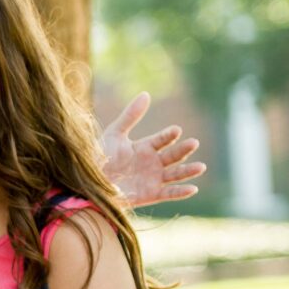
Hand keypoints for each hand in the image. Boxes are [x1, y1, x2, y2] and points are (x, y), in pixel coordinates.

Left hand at [101, 92, 206, 206]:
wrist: (86, 183)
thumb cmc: (98, 158)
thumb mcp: (114, 135)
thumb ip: (130, 116)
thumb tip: (146, 94)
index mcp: (144, 147)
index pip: (162, 139)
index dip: (169, 135)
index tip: (176, 130)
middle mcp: (152, 162)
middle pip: (173, 155)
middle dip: (183, 150)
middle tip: (194, 143)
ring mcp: (152, 179)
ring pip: (175, 174)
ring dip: (188, 171)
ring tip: (201, 167)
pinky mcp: (149, 195)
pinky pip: (168, 194)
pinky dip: (180, 192)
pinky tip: (192, 188)